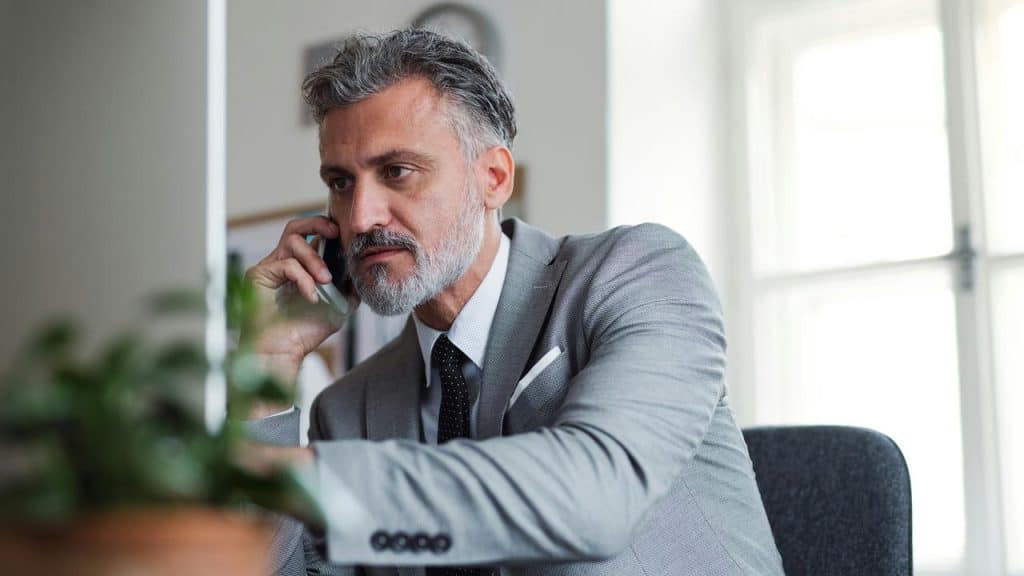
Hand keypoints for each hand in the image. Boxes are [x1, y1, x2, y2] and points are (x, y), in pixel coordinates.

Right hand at [244, 215, 357, 405]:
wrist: (283, 353)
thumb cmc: (304, 334)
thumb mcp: (338, 308)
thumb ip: (349, 289)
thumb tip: (362, 274)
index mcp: (298, 268)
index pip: (309, 236)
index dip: (325, 228)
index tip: (342, 234)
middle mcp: (280, 264)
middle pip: (296, 226)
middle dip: (317, 223)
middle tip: (334, 234)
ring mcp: (268, 268)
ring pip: (293, 241)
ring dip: (314, 259)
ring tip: (325, 281)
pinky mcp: (258, 275)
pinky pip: (286, 264)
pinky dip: (303, 279)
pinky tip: (311, 296)